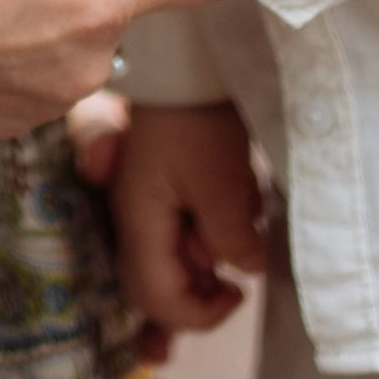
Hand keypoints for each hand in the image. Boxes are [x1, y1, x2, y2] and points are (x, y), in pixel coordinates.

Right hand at [108, 99, 265, 359]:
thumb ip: (233, 236)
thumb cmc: (199, 118)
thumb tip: (246, 271)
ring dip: (204, 268)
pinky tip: (225, 231)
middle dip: (195, 300)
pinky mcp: (162, 194)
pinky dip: (202, 248)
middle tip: (231, 291)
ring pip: (167, 265)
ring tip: (234, 243)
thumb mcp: (223, 181)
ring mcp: (145, 207)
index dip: (197, 314)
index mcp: (139, 220)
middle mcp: (133, 220)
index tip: (237, 294)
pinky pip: (176, 239)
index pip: (156, 297)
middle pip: (154, 288)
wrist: (185, 63)